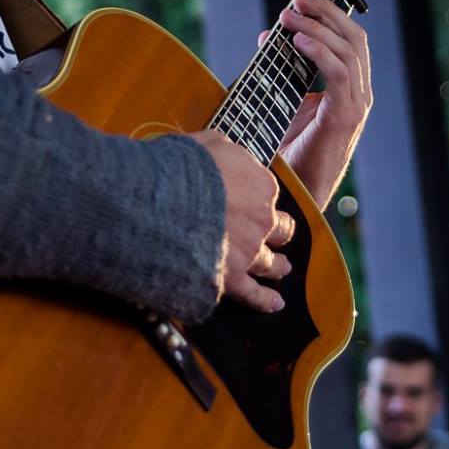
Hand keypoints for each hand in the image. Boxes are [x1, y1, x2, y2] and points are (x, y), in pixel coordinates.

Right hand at [189, 129, 290, 313]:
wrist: (166, 200)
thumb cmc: (184, 167)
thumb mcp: (209, 143)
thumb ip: (226, 150)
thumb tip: (225, 153)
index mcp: (261, 186)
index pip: (268, 194)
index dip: (259, 199)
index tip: (252, 202)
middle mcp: (262, 220)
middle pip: (279, 230)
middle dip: (280, 233)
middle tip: (280, 237)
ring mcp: (250, 251)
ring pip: (272, 264)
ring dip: (278, 267)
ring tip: (282, 269)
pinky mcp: (232, 277)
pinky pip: (254, 294)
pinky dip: (265, 300)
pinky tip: (274, 304)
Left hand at [270, 0, 372, 208]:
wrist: (292, 195)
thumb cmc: (287, 154)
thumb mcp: (284, 101)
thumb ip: (282, 69)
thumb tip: (270, 35)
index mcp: (349, 90)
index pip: (350, 40)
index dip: (329, 14)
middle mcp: (358, 95)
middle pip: (354, 38)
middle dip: (326, 12)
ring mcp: (355, 106)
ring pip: (348, 51)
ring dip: (317, 28)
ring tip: (290, 17)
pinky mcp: (344, 118)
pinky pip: (339, 75)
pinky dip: (320, 53)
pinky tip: (298, 42)